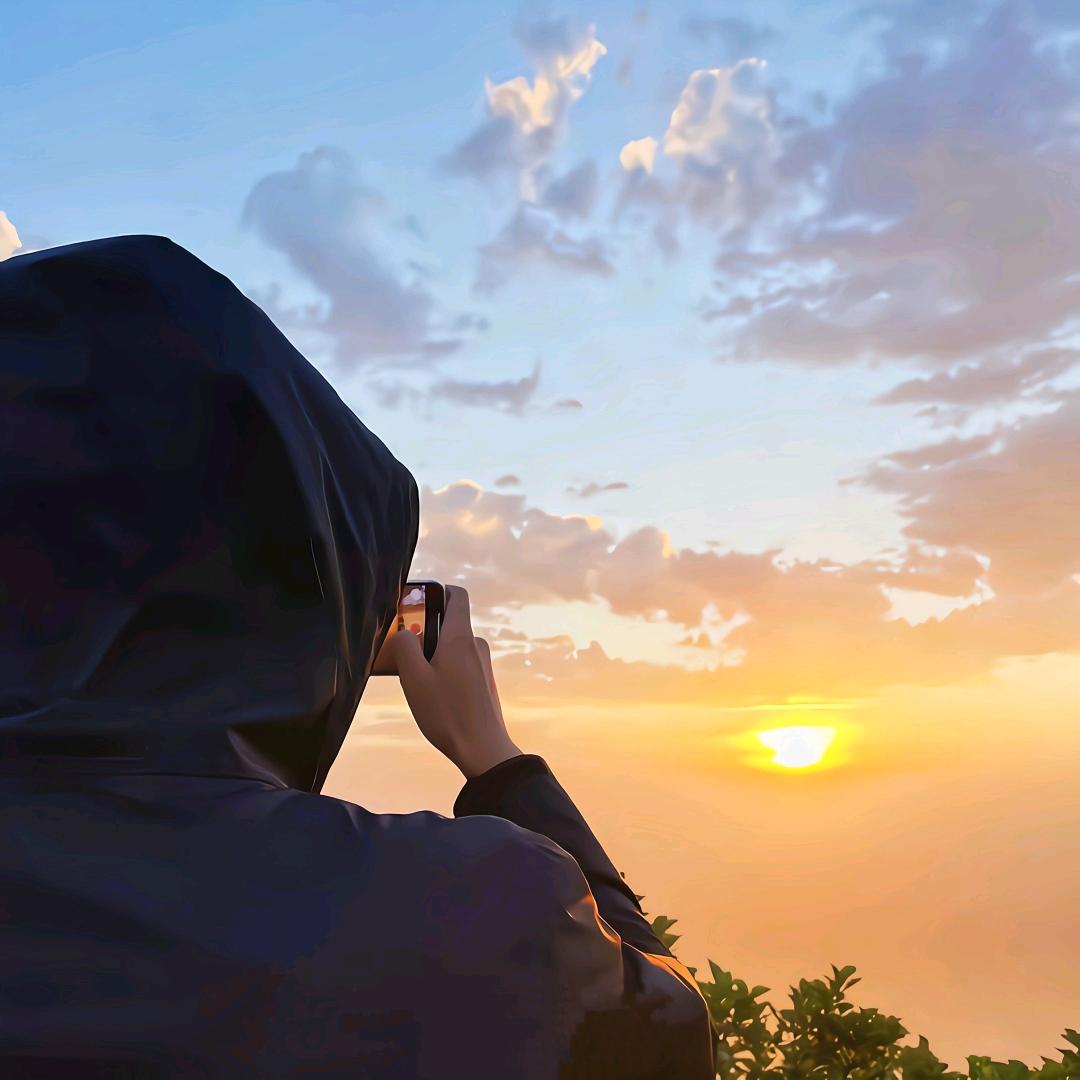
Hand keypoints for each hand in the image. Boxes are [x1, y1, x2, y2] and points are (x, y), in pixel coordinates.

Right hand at [390, 584, 522, 778]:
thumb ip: (405, 647)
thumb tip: (405, 633)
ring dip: (433, 655)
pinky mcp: (484, 680)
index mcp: (460, 637)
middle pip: (449, 622)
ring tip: (414, 680)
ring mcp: (482, 663)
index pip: (456, 595)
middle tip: (404, 653)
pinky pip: (460, 663)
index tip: (415, 602)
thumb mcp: (414, 678)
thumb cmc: (447, 713)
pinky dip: (444, 669)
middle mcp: (475, 644)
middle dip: (425, 631)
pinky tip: (432, 694)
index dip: (436, 590)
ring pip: (452, 646)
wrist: (483, 749)